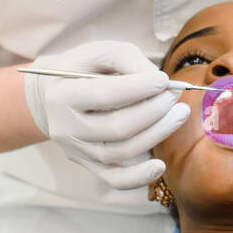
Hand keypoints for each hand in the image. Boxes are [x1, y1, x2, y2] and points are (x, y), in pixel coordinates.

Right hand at [23, 41, 188, 189]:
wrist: (52, 97)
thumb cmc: (82, 70)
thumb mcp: (99, 52)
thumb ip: (126, 59)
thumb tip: (158, 81)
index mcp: (62, 96)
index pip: (103, 95)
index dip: (137, 88)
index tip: (163, 80)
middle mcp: (66, 128)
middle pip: (117, 128)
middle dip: (154, 111)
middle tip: (175, 95)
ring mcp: (77, 151)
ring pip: (122, 151)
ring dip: (158, 134)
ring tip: (179, 113)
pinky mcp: (90, 165)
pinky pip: (115, 180)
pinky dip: (139, 177)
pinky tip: (160, 166)